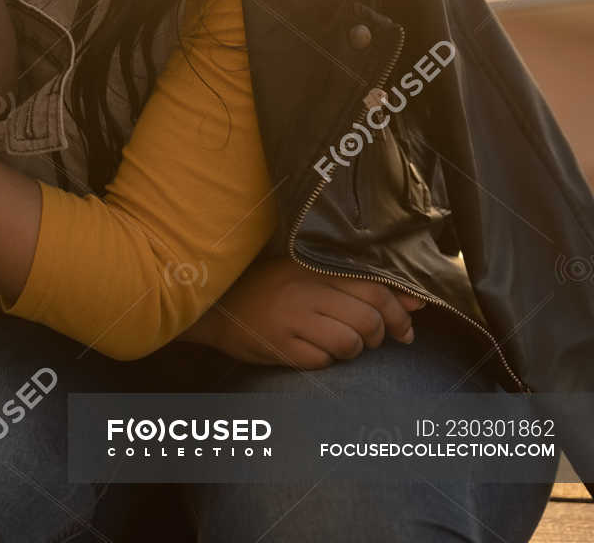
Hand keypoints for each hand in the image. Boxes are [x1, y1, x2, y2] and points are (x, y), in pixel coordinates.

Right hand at [179, 257, 425, 368]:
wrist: (214, 305)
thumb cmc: (269, 290)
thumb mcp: (310, 276)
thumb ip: (361, 286)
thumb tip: (417, 302)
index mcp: (315, 269)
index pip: (374, 289)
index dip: (400, 313)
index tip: (406, 329)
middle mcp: (304, 291)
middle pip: (368, 320)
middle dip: (380, 336)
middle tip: (373, 340)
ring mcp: (290, 319)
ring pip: (349, 344)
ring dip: (353, 350)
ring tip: (340, 344)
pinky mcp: (278, 345)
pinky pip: (321, 361)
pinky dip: (325, 362)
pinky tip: (313, 352)